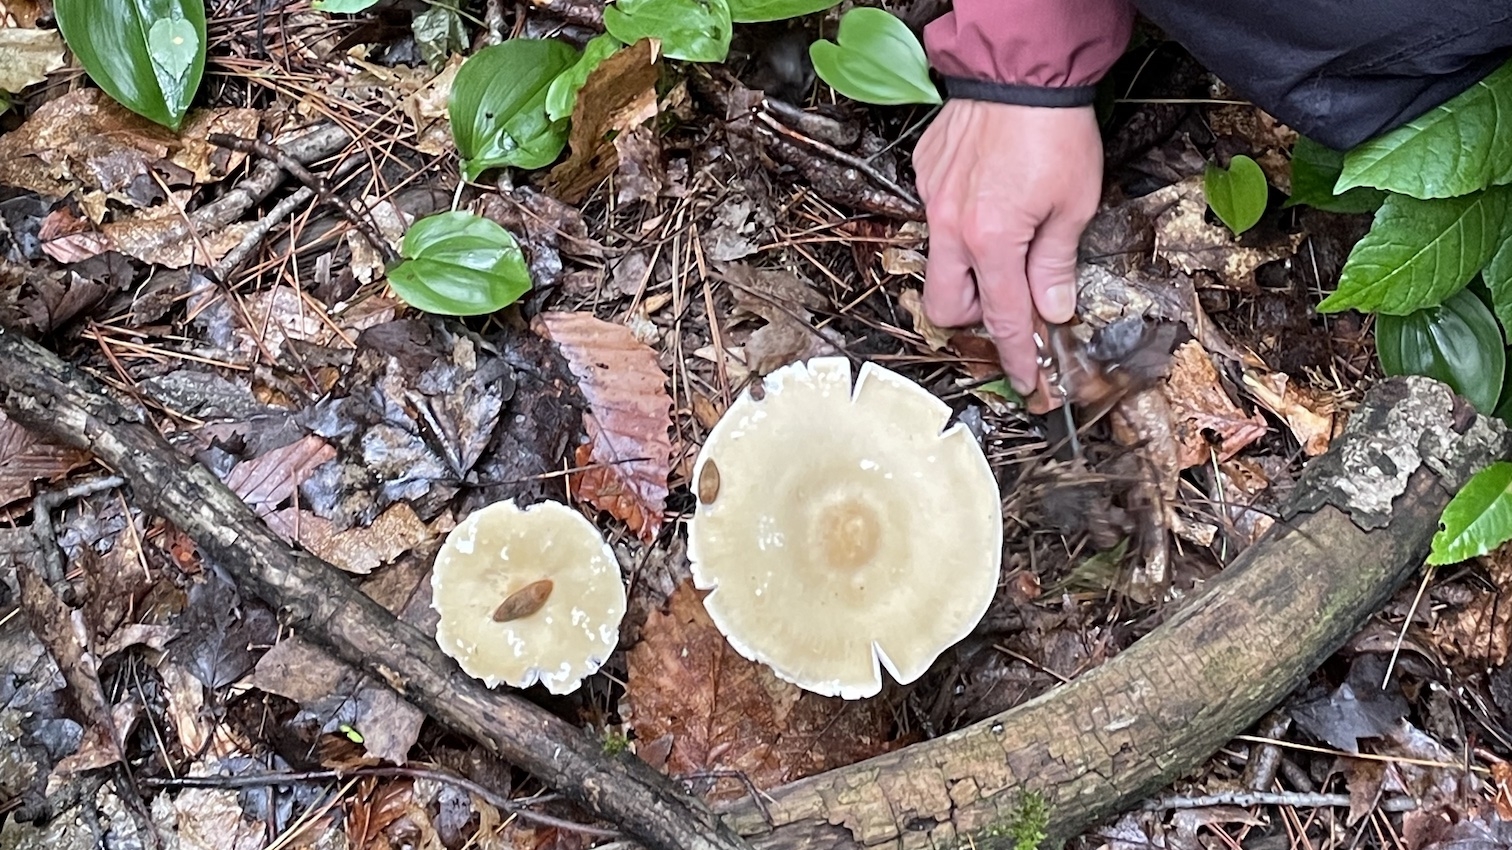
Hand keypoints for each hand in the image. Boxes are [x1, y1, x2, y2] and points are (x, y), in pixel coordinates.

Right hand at [914, 99, 1103, 396]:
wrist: (1021, 71)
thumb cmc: (1054, 130)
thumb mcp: (1074, 204)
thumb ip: (1056, 263)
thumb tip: (1052, 308)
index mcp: (993, 241)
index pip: (1004, 320)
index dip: (1016, 358)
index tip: (1026, 381)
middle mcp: (952, 227)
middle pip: (947, 307)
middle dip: (976, 318)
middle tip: (1009, 305)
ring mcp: (932, 201)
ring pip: (937, 264)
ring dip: (967, 272)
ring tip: (1001, 249)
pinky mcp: (925, 176)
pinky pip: (935, 219)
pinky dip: (960, 224)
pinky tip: (988, 200)